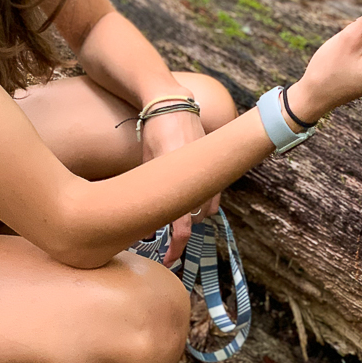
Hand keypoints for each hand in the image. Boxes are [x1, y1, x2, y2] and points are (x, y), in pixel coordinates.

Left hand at [141, 109, 218, 267]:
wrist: (172, 103)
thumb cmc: (154, 132)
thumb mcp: (147, 166)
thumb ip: (151, 196)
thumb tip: (150, 225)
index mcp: (182, 183)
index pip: (184, 228)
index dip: (177, 248)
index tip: (169, 259)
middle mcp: (201, 180)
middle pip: (199, 219)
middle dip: (184, 229)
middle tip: (166, 235)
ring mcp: (211, 170)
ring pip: (209, 207)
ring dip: (196, 213)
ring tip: (177, 212)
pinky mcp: (213, 162)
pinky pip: (214, 190)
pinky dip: (204, 197)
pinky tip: (190, 193)